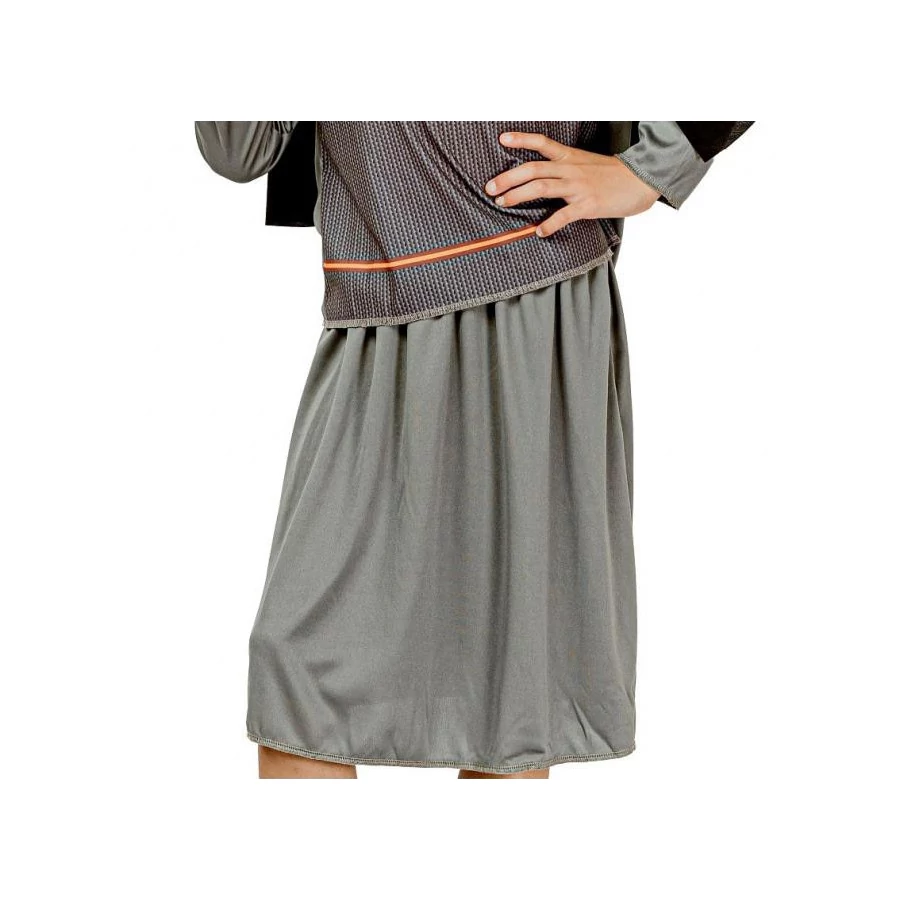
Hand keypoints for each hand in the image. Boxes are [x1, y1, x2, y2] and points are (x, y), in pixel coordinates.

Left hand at [483, 130, 661, 237]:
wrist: (642, 181)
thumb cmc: (612, 176)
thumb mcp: (586, 165)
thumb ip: (565, 169)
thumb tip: (543, 179)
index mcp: (570, 158)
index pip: (542, 143)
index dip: (521, 139)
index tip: (502, 138)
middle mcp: (571, 169)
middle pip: (533, 169)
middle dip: (508, 177)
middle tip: (490, 188)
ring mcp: (579, 187)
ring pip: (542, 187)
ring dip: (519, 195)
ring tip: (503, 203)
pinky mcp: (588, 205)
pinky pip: (565, 215)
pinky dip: (550, 224)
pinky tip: (539, 231)